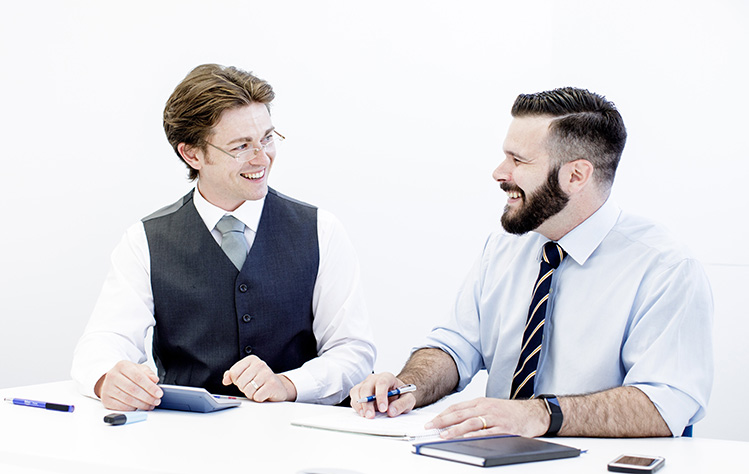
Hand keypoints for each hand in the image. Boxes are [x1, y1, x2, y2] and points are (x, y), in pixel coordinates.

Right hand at [95, 360, 162, 410]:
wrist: (113, 380)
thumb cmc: (128, 375)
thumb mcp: (139, 369)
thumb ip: (148, 374)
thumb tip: (154, 380)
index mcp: (122, 365)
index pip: (138, 377)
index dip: (150, 387)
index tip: (159, 393)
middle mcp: (112, 376)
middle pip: (133, 389)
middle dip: (148, 397)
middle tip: (156, 401)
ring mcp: (107, 388)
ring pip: (128, 400)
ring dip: (142, 404)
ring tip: (150, 405)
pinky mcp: (106, 400)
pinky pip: (121, 407)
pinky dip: (132, 409)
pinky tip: (140, 407)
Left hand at [222, 355, 295, 401]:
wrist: (278, 387)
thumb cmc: (259, 381)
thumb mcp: (245, 374)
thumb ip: (232, 375)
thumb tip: (225, 380)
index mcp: (251, 359)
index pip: (234, 372)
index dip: (236, 380)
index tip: (244, 380)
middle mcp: (260, 364)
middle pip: (240, 383)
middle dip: (244, 388)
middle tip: (253, 386)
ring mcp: (267, 374)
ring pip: (248, 390)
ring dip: (251, 394)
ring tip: (258, 390)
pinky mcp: (272, 385)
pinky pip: (257, 397)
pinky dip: (259, 398)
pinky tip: (264, 394)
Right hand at [349, 372, 415, 417]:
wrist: (396, 394)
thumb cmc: (401, 394)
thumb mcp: (408, 399)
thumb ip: (402, 404)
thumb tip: (391, 411)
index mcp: (387, 377)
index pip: (382, 383)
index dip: (381, 396)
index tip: (383, 408)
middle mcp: (374, 378)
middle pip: (367, 387)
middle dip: (368, 403)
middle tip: (371, 415)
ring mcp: (365, 384)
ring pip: (358, 391)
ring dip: (360, 405)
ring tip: (365, 415)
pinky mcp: (359, 391)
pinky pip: (354, 397)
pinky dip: (356, 406)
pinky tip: (362, 413)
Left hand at [424, 397, 548, 438]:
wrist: (534, 413)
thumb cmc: (511, 412)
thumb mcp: (491, 407)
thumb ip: (474, 413)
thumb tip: (455, 422)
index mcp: (481, 402)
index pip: (457, 407)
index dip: (442, 414)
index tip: (431, 421)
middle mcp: (486, 408)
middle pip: (460, 414)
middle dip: (443, 421)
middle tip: (430, 427)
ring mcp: (494, 418)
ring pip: (471, 422)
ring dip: (455, 429)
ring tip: (443, 435)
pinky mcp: (503, 429)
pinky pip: (486, 432)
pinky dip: (474, 436)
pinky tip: (465, 438)